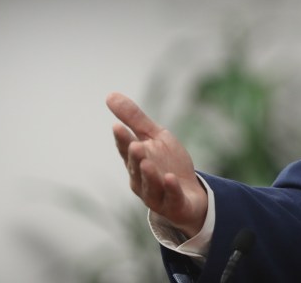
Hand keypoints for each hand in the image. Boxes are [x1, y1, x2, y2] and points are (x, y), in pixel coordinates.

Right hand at [106, 92, 207, 237]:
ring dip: (149, 175)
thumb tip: (110, 95)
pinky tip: (170, 179)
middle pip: (136, 168)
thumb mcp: (154, 137)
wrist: (190, 193)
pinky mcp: (174, 204)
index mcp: (136, 161)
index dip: (122, 140)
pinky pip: (172, 198)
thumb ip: (134, 119)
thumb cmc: (168, 163)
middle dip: (134, 157)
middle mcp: (142, 179)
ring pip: (150, 186)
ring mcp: (157, 194)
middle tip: (134, 145)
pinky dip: (170, 189)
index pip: (126, 149)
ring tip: (148, 162)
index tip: (117, 126)